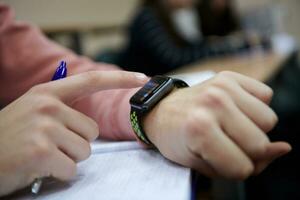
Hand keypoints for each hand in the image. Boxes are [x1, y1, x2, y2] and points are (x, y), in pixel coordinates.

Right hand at [0, 71, 147, 195]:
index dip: (119, 79)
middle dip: (76, 143)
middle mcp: (48, 106)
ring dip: (67, 159)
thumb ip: (59, 108)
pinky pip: (72, 169)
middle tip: (50, 146)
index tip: (142, 78)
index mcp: (47, 93)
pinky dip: (59, 174)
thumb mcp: (31, 111)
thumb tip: (89, 120)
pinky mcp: (41, 152)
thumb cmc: (8, 137)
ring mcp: (45, 128)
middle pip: (92, 131)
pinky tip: (38, 168)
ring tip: (42, 156)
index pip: (90, 81)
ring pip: (84, 151)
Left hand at [144, 71, 290, 179]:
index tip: (218, 160)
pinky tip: (234, 109)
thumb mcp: (202, 164)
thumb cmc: (178, 139)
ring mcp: (222, 87)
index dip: (234, 169)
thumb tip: (283, 147)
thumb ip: (245, 164)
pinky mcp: (229, 76)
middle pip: (260, 143)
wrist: (161, 111)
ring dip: (253, 128)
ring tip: (228, 125)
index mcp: (200, 131)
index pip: (242, 167)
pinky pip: (265, 95)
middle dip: (246, 150)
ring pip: (268, 120)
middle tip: (224, 142)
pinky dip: (254, 106)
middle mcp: (213, 104)